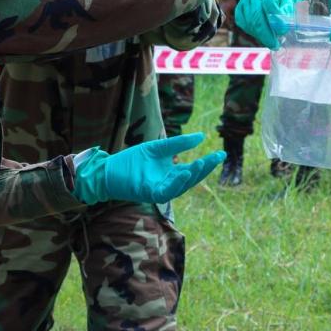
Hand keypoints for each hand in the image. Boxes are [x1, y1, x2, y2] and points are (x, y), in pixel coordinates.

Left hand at [73, 133, 225, 204]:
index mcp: (170, 174)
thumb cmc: (131, 161)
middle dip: (204, 169)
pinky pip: (166, 191)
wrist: (109, 169)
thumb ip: (178, 144)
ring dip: (192, 176)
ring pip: (181, 187)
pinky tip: (184, 172)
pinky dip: (176, 183)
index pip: (193, 170)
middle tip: (217, 157)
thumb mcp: (158, 148)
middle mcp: (168, 183)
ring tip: (202, 163)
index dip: (207, 163)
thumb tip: (201, 136)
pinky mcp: (149, 193)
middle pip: (191, 178)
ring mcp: (159, 190)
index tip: (221, 154)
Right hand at [236, 0, 294, 49]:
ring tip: (270, 41)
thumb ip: (287, 15)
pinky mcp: (239, 9)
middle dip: (266, 33)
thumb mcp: (288, 4)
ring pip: (249, 20)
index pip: (269, 2)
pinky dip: (251, 32)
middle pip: (257, 14)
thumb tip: (281, 29)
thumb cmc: (280, 1)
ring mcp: (244, 0)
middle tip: (274, 45)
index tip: (282, 31)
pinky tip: (260, 36)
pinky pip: (242, 23)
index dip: (275, 18)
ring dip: (259, 34)